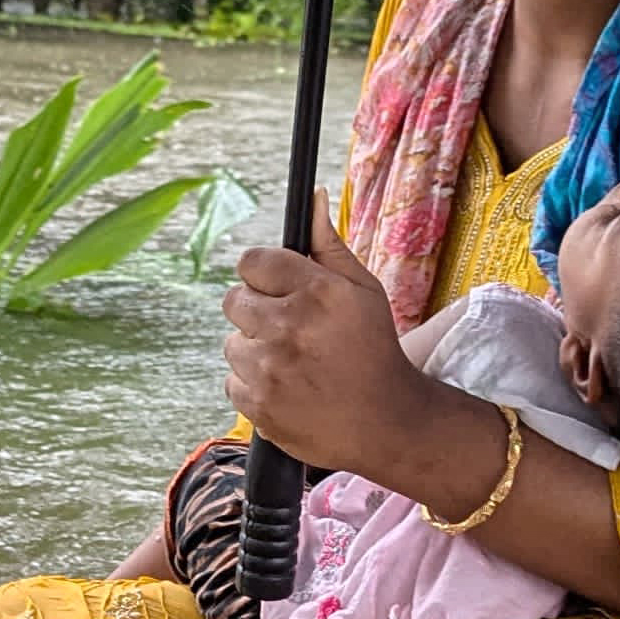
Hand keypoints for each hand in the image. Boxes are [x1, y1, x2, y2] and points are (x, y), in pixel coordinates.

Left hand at [222, 219, 429, 476]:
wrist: (387, 422)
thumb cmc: (375, 350)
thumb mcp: (364, 290)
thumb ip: (329, 245)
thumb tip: (312, 197)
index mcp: (316, 291)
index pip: (252, 262)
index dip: (263, 275)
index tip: (277, 289)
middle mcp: (289, 326)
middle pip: (233, 300)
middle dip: (256, 310)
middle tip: (289, 328)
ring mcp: (270, 369)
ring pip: (232, 343)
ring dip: (255, 350)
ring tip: (293, 363)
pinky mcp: (259, 405)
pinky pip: (233, 381)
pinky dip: (254, 385)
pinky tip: (288, 387)